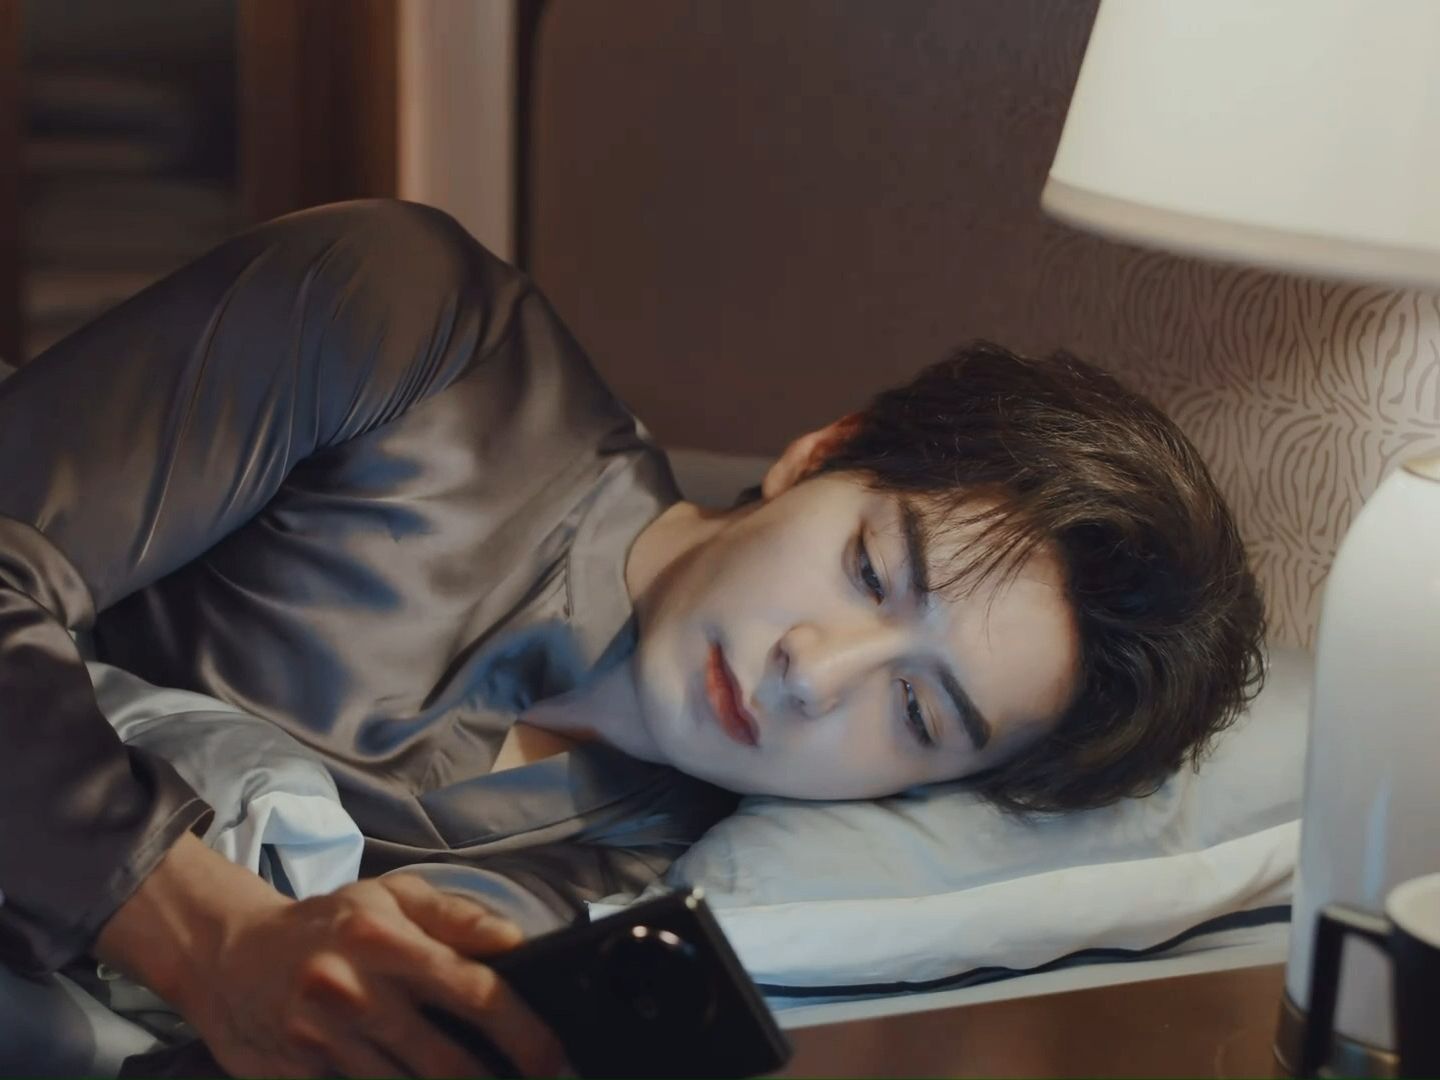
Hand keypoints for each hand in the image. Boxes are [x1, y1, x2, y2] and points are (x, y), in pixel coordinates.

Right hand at [96, 836, 570, 1076]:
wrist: (229, 954)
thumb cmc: (328, 923)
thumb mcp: (392, 896)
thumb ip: (458, 916)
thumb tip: (518, 941)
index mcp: (385, 941)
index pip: (473, 991)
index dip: (522, 1030)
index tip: (550, 1054)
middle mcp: (354, 994)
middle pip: (445, 1059)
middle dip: (494, 1079)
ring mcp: (321, 1043)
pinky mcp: (294, 1078)